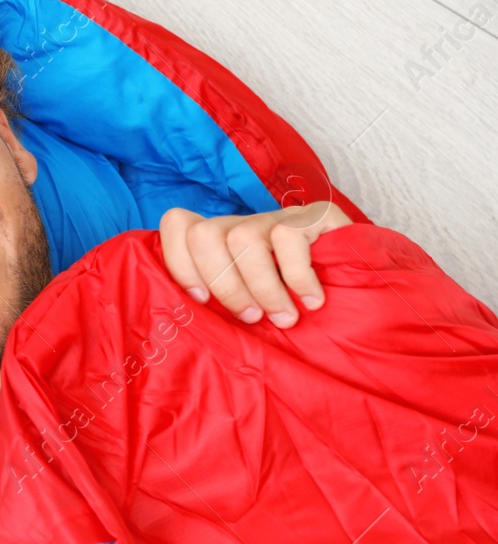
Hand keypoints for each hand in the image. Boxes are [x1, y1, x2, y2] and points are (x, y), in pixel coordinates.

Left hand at [159, 201, 352, 327]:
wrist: (366, 301)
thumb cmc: (293, 311)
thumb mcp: (248, 310)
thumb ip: (217, 308)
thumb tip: (185, 327)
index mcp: (220, 243)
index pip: (178, 224)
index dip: (179, 262)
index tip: (200, 302)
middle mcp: (245, 224)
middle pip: (204, 235)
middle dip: (223, 284)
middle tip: (249, 317)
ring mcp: (279, 217)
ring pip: (243, 238)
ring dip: (261, 287)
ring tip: (284, 317)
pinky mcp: (316, 216)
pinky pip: (288, 238)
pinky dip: (297, 277)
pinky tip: (312, 300)